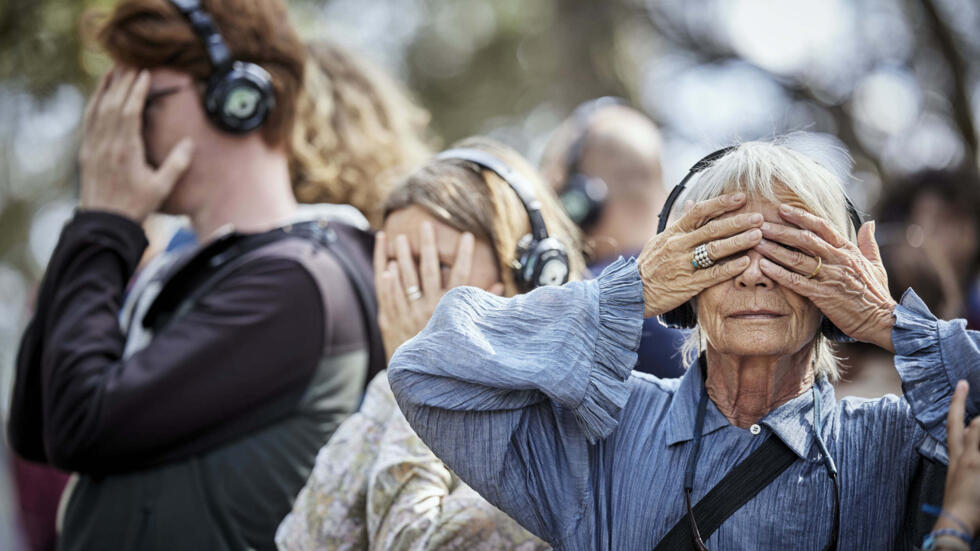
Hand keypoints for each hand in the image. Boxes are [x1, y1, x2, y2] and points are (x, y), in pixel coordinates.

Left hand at [79, 68, 194, 222]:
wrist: (105, 222)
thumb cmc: (136, 206)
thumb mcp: (161, 188)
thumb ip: (177, 164)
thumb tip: (191, 143)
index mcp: (126, 150)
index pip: (129, 111)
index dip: (136, 90)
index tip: (143, 73)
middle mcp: (107, 144)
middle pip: (113, 104)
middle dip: (122, 82)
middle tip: (131, 63)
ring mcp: (93, 146)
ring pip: (98, 109)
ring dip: (106, 87)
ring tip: (114, 70)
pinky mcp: (86, 151)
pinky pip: (88, 120)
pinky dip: (94, 102)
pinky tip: (99, 93)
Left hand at [374, 222, 501, 360]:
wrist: (423, 376)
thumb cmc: (449, 349)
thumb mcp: (469, 327)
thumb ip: (482, 305)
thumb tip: (498, 285)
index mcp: (450, 308)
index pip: (461, 276)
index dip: (465, 255)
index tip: (467, 236)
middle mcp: (430, 308)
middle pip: (429, 270)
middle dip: (427, 246)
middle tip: (426, 225)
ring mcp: (410, 314)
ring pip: (405, 280)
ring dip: (402, 257)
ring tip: (399, 237)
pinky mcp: (393, 320)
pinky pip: (389, 296)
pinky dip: (387, 281)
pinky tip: (387, 265)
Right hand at [637, 192, 762, 317]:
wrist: (632, 292)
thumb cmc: (649, 266)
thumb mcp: (660, 240)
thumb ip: (679, 224)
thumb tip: (692, 204)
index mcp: (673, 233)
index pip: (699, 211)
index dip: (721, 203)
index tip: (741, 197)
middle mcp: (678, 245)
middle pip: (712, 229)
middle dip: (738, 221)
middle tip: (759, 217)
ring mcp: (683, 265)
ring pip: (714, 250)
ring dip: (738, 242)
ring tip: (758, 236)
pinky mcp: (687, 285)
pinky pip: (712, 274)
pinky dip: (729, 268)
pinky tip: (745, 262)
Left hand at [754, 204, 896, 350]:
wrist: (882, 320)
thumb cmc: (876, 293)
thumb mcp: (875, 264)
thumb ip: (868, 242)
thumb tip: (870, 223)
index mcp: (848, 250)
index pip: (822, 227)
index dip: (801, 216)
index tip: (782, 209)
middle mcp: (838, 260)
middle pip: (804, 239)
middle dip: (780, 230)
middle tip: (759, 223)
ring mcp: (830, 277)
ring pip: (797, 258)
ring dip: (774, 249)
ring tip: (755, 241)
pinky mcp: (823, 295)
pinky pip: (796, 282)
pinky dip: (778, 273)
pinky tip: (763, 266)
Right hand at [939, 380, 979, 536]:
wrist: (957, 521)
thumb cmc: (960, 505)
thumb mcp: (959, 477)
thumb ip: (966, 461)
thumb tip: (971, 450)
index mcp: (956, 457)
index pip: (954, 422)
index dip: (958, 401)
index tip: (963, 383)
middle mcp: (965, 456)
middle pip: (976, 426)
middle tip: (977, 412)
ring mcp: (976, 462)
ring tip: (976, 460)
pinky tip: (979, 467)